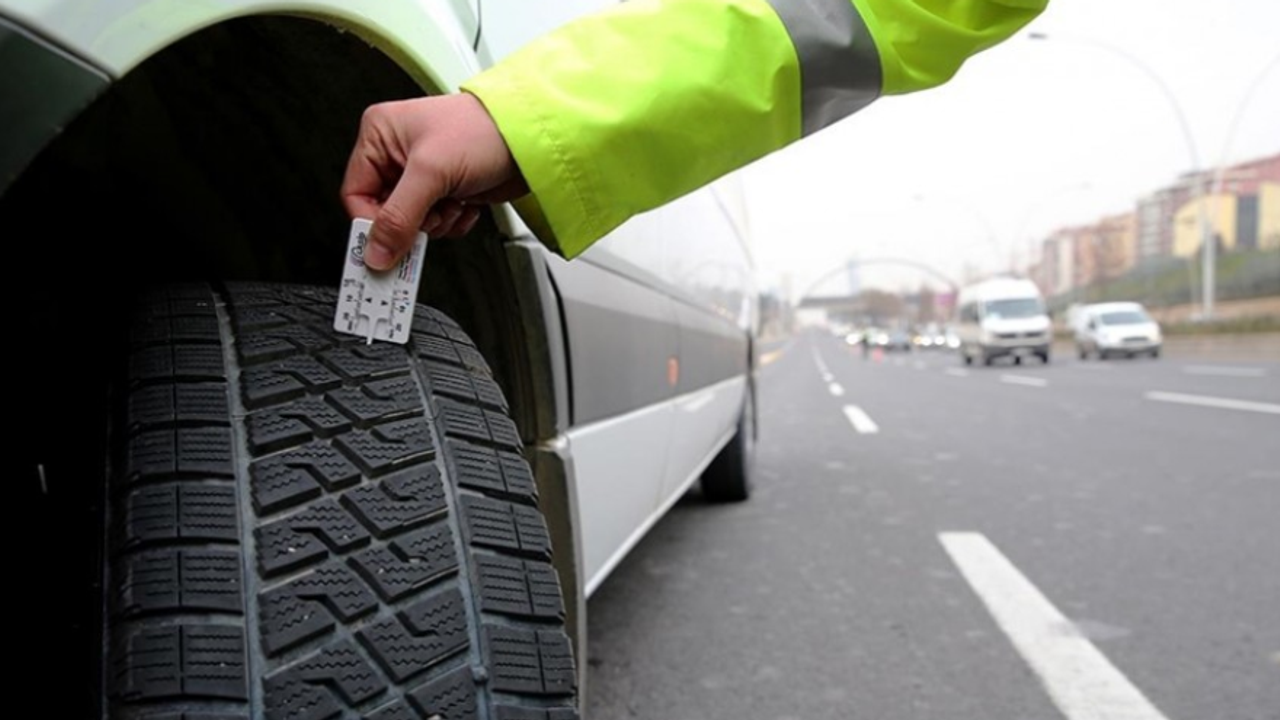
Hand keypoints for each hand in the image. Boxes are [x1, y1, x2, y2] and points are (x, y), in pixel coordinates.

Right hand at [341, 93, 528, 269]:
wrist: (532, 138)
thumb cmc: (484, 130)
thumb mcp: (432, 172)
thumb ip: (399, 216)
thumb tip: (376, 251)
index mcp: (380, 134)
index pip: (356, 193)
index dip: (372, 222)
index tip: (387, 244)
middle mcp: (397, 153)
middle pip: (384, 212)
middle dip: (411, 222)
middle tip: (429, 220)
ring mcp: (424, 173)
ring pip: (411, 223)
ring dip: (436, 222)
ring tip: (453, 201)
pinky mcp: (447, 189)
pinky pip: (436, 223)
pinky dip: (452, 222)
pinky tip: (465, 203)